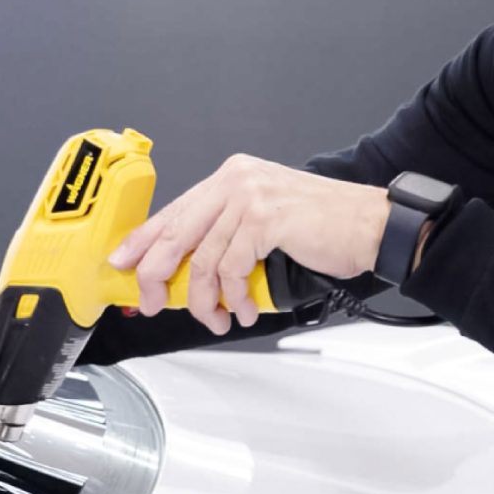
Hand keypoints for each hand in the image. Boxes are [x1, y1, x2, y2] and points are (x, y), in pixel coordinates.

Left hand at [107, 155, 389, 334]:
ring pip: (202, 260)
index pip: (174, 210)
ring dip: (204, 300)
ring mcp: (251, 198)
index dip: (142, 241)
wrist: (370, 224)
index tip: (122, 263)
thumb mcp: (268, 218)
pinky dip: (232, 298)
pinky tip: (241, 309)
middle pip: (175, 233)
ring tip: (217, 317)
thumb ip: (229, 231)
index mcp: (234, 176)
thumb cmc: (326, 225)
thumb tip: (189, 267)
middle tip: (154, 302)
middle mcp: (237, 181)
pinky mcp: (265, 220)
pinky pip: (231, 270)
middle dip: (157, 276)